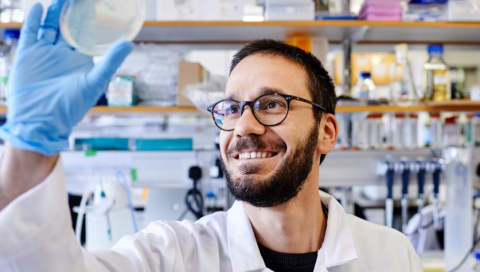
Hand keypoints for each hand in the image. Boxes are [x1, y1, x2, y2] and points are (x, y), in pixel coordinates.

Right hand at [0, 0, 132, 154]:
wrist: (43, 121)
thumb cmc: (72, 106)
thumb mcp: (95, 82)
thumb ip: (110, 62)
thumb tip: (129, 43)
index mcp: (80, 60)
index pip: (85, 34)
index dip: (89, 19)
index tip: (95, 4)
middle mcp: (62, 54)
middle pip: (66, 27)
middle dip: (71, 11)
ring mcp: (44, 54)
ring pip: (48, 27)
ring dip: (53, 13)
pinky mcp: (27, 56)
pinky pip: (30, 34)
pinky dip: (33, 20)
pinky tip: (37, 8)